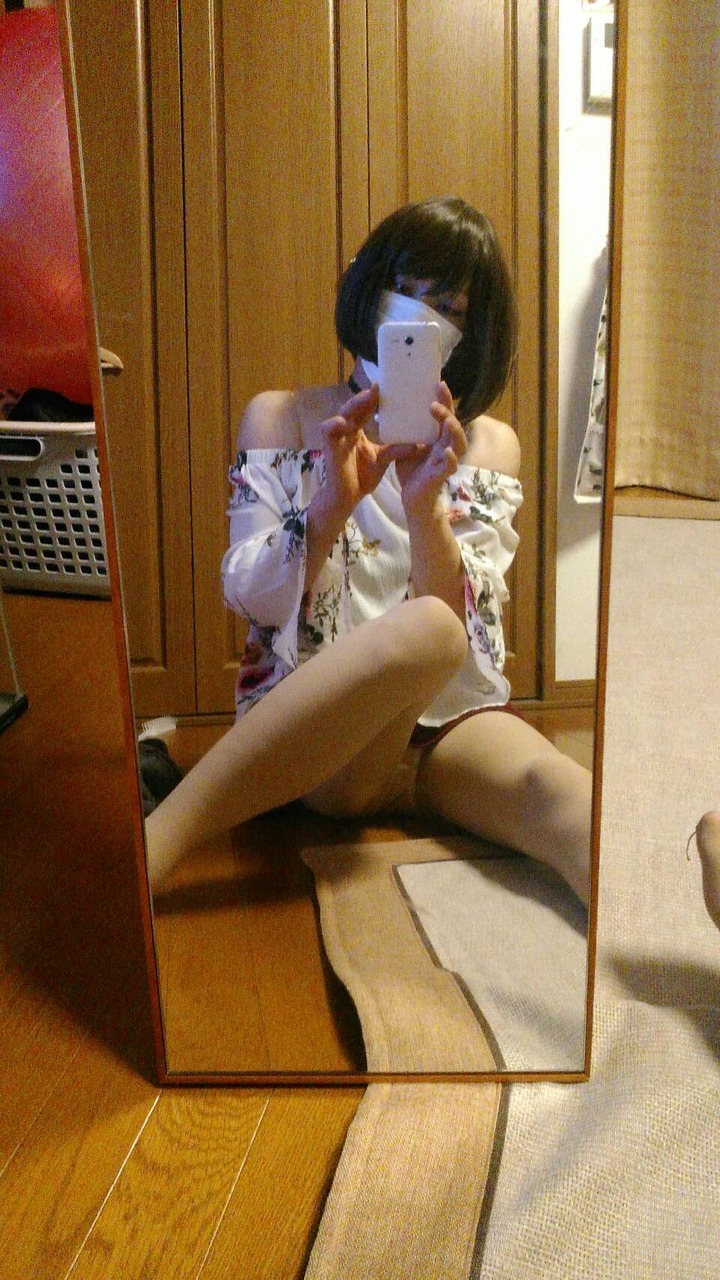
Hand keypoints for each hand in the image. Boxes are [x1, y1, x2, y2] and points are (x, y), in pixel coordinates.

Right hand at [320, 385, 416, 516]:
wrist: (347, 497)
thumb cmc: (361, 478)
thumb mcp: (383, 459)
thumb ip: (396, 449)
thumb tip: (417, 444)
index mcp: (357, 431)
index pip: (365, 410)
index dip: (374, 399)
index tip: (388, 387)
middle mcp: (346, 430)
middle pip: (354, 408)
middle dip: (365, 397)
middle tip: (379, 387)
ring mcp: (337, 437)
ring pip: (342, 414)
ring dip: (354, 405)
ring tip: (367, 397)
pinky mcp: (329, 447)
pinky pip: (328, 430)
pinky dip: (335, 424)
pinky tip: (344, 421)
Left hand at [395, 382, 466, 517]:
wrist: (413, 499)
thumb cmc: (412, 471)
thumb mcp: (406, 445)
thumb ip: (404, 430)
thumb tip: (391, 408)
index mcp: (437, 438)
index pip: (444, 414)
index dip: (444, 399)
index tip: (438, 383)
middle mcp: (445, 446)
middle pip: (453, 425)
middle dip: (448, 410)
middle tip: (436, 399)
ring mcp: (445, 461)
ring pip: (457, 443)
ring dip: (454, 430)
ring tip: (447, 420)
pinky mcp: (440, 477)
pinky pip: (449, 467)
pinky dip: (450, 459)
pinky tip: (447, 451)